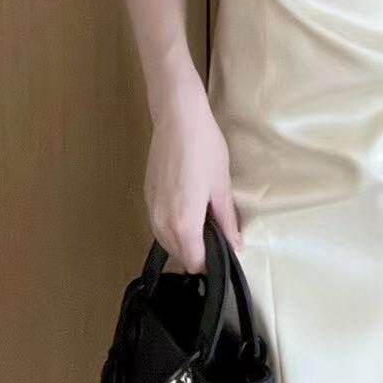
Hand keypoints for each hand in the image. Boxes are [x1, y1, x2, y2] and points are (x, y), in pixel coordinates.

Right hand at [144, 67, 243, 270]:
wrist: (177, 118)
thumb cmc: (205, 149)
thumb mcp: (221, 185)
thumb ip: (226, 220)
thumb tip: (235, 246)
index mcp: (183, 223)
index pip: (194, 262)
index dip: (210, 264)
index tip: (224, 255)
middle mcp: (162, 222)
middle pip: (179, 254)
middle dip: (197, 253)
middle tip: (218, 237)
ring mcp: (151, 209)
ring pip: (166, 241)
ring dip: (183, 241)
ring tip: (205, 224)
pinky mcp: (147, 196)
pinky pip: (159, 225)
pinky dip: (172, 228)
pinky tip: (187, 212)